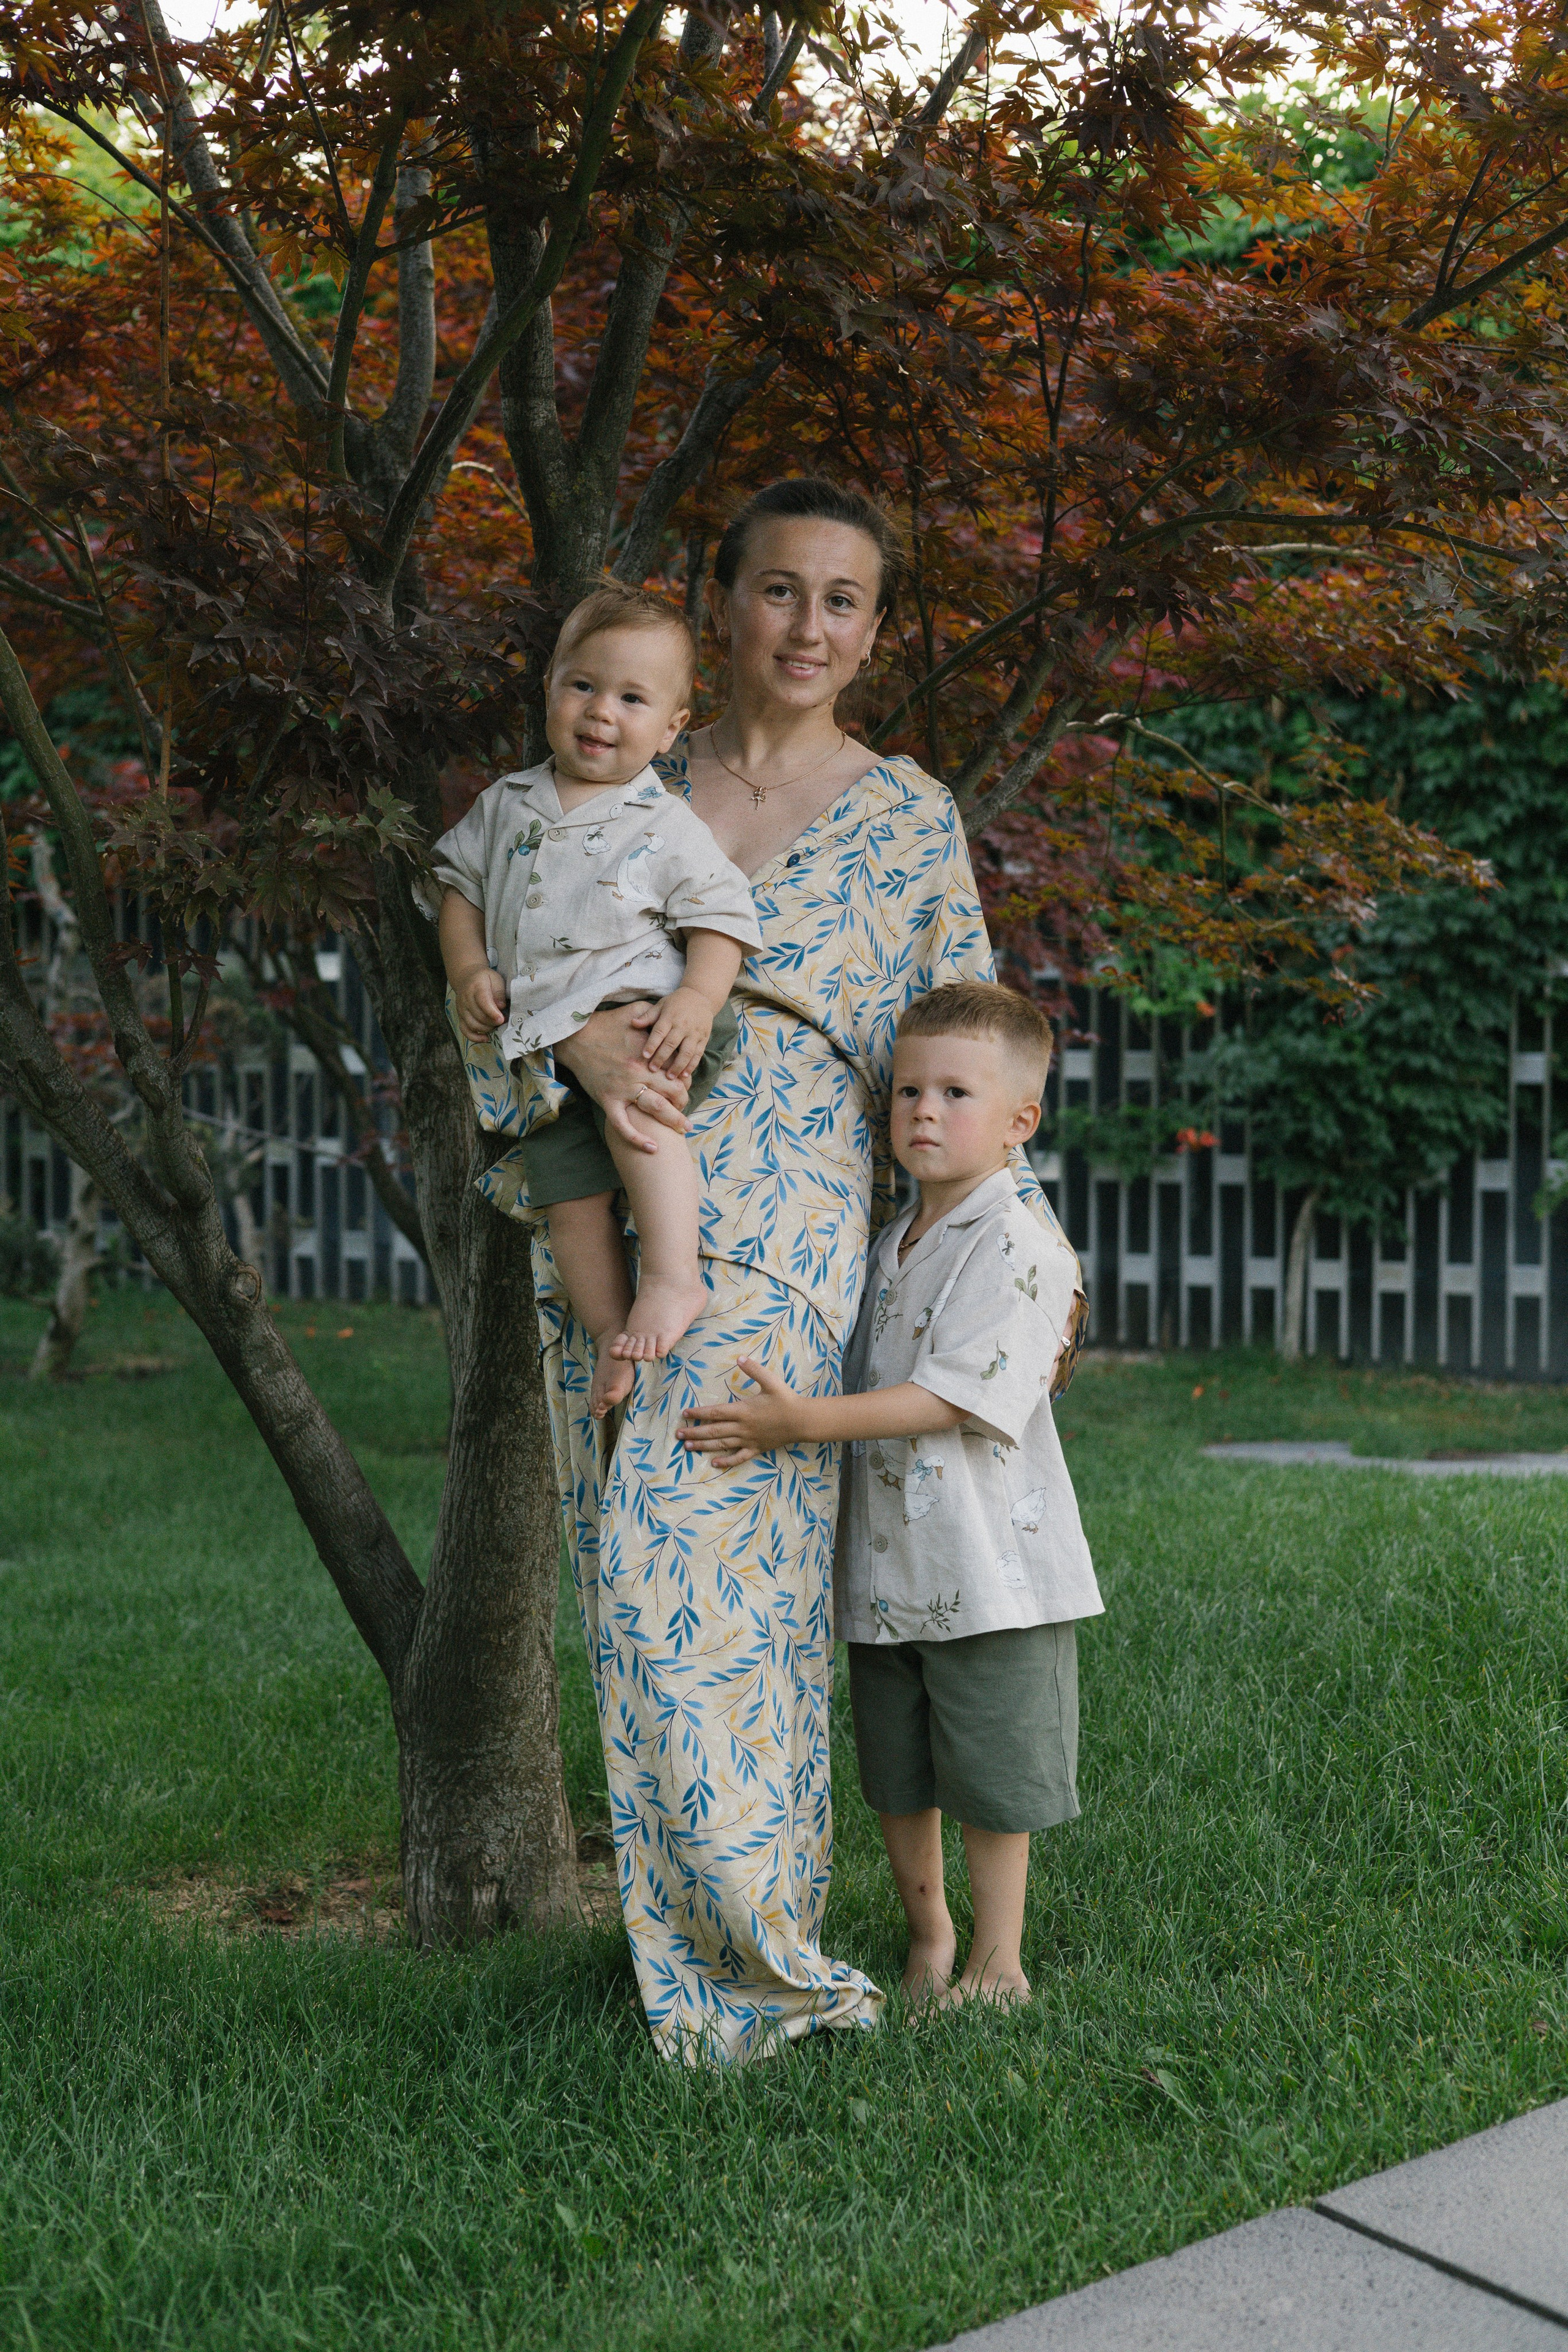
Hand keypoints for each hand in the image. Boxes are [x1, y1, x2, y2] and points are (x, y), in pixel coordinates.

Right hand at [451, 965, 507, 1041]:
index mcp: (476, 987)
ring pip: (473, 1025)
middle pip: (479, 1016)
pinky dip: (475, 1037)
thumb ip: (499, 992)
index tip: (501, 1019)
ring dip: (487, 1029)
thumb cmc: (485, 979)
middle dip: (493, 1022)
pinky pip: (465, 1030)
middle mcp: (466, 999)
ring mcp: (461, 1009)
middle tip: (504, 1021)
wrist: (466, 977)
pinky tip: (486, 1038)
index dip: (492, 1012)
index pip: (483, 1002)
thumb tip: (501, 1007)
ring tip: (496, 1025)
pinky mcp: (460, 1017)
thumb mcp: (496, 979)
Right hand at [558, 1002, 690, 1154]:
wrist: (574, 1037)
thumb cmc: (605, 1023)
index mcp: (648, 1053)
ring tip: (684, 1129)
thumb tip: (669, 1014)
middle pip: (673, 1091)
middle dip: (684, 1101)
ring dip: (673, 1120)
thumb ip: (656, 1012)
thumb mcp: (635, 1009)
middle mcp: (639, 1073)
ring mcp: (623, 1089)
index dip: (686, 1079)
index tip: (686, 1083)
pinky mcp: (608, 1101)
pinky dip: (638, 1139)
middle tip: (686, 1106)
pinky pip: (624, 1126)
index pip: (678, 1071)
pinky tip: (653, 1148)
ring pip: (656, 1109)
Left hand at [641, 985, 714, 1078]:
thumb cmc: (676, 1003)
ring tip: (670, 1077)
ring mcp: (695, 1033)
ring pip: (686, 1052)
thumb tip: (633, 1023)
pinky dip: (692, 1065)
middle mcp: (683, 1025)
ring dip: (678, 1066)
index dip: (652, 1044)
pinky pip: (698, 1054)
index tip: (644, 1055)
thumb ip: (648, 1016)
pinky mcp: (704, 1038)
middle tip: (653, 1070)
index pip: (660, 1032)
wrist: (701, 997)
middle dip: (662, 1058)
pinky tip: (685, 1075)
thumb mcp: (661, 1005)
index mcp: (670, 1017)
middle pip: (671, 1044)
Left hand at [679, 1356, 811, 1466]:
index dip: (699, 1413)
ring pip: (721, 1444)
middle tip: (678, 1434)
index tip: (685, 1413)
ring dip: (703, 1445)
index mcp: (743, 1410)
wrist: (802, 1421)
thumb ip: (754, 1369)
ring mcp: (748, 1440)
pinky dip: (726, 1461)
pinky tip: (714, 1463)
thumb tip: (739, 1358)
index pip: (715, 1412)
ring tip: (688, 1447)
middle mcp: (742, 1427)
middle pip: (713, 1430)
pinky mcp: (756, 1449)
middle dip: (694, 1432)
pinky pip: (738, 1458)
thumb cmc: (786, 1400)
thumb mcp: (771, 1381)